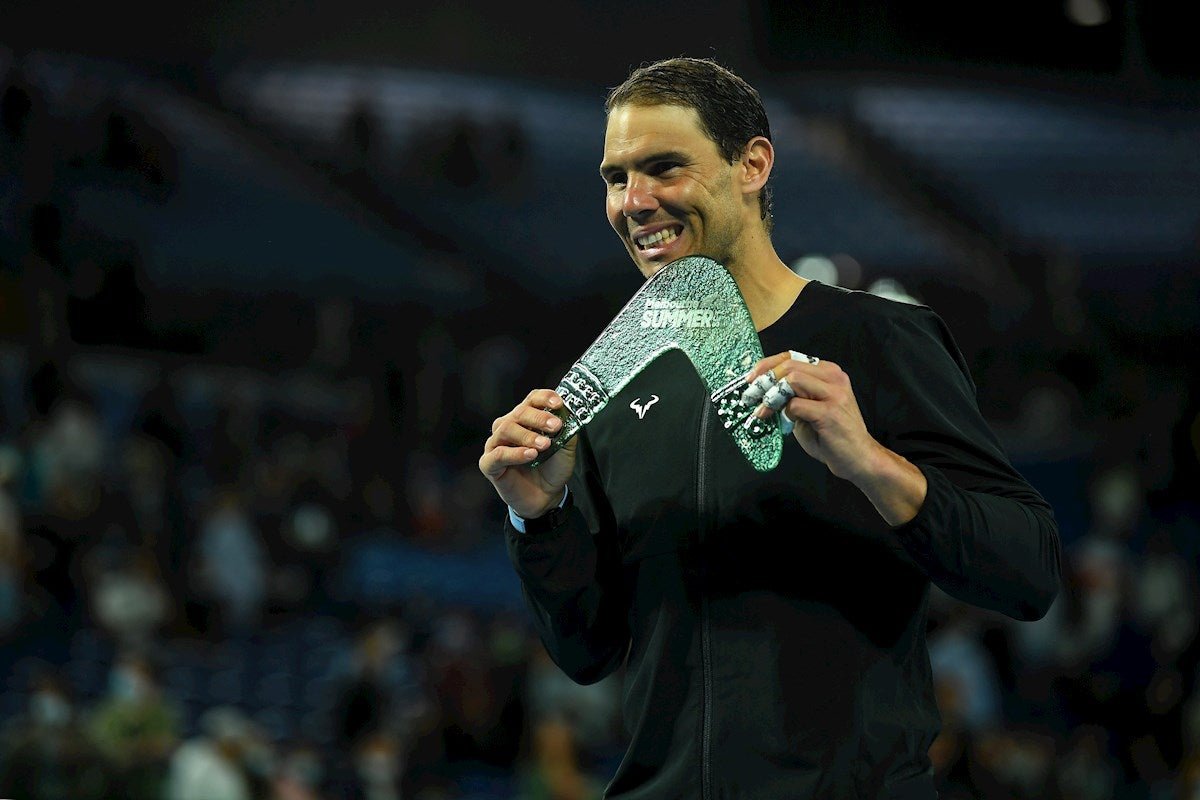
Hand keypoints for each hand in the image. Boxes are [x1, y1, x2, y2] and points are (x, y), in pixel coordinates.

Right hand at [479, 389, 577, 518]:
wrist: (546, 497)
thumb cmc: (552, 468)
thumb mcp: (566, 448)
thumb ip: (567, 430)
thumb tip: (568, 414)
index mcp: (526, 419)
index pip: (532, 399)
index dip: (544, 398)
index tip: (558, 403)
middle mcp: (508, 427)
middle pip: (519, 412)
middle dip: (538, 418)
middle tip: (555, 426)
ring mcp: (496, 444)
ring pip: (506, 429)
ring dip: (527, 435)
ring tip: (544, 445)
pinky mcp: (489, 464)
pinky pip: (498, 454)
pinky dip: (515, 453)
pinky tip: (530, 455)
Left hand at [745, 351, 926, 524]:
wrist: (858, 458)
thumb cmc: (831, 435)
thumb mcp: (809, 409)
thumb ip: (792, 396)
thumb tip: (763, 392)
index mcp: (829, 372)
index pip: (792, 357)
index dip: (767, 365)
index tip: (751, 378)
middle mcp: (834, 377)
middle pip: (789, 365)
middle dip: (764, 380)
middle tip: (750, 395)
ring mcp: (834, 393)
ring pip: (792, 380)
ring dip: (771, 395)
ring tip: (763, 410)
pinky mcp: (830, 412)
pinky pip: (796, 405)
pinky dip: (785, 413)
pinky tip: (784, 423)